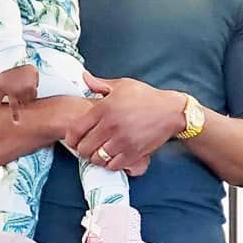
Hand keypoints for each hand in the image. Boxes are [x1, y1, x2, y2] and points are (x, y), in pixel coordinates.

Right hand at [0, 65, 38, 123]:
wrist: (11, 59)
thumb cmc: (23, 65)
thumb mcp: (34, 71)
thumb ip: (36, 80)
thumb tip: (35, 85)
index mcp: (31, 89)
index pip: (33, 97)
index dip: (31, 95)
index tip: (28, 94)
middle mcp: (22, 93)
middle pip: (25, 102)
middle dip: (24, 103)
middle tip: (22, 102)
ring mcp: (11, 92)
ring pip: (14, 106)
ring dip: (15, 115)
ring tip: (16, 123)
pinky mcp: (1, 89)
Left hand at [66, 72, 186, 171]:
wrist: (171, 111)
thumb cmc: (147, 97)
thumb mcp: (122, 85)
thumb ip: (100, 84)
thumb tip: (84, 77)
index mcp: (104, 108)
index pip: (76, 129)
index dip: (71, 138)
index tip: (73, 140)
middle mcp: (111, 126)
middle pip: (85, 147)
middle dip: (82, 150)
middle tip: (86, 148)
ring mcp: (122, 141)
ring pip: (97, 158)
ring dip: (95, 158)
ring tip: (98, 154)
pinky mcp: (133, 153)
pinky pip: (113, 165)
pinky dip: (110, 164)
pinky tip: (112, 158)